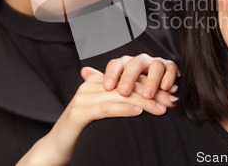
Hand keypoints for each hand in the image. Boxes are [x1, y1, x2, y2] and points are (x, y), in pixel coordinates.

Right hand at [16, 67, 169, 165]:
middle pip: (126, 85)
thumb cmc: (83, 132)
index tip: (170, 92)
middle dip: (152, 93)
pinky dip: (123, 109)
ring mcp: (83, 98)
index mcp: (96, 82)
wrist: (56, 148)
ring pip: (119, 95)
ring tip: (161, 107)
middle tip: (171, 100)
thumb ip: (117, 102)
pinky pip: (105, 108)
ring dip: (144, 101)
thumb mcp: (102, 113)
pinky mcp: (78, 113)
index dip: (151, 85)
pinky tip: (138, 111)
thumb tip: (144, 101)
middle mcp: (89, 86)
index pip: (128, 79)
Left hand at [102, 53, 179, 105]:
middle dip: (129, 78)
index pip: (116, 64)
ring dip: (151, 80)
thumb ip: (102, 79)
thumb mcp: (117, 85)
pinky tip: (166, 88)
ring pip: (154, 66)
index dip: (111, 75)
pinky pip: (171, 68)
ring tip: (147, 95)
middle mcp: (140, 61)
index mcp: (125, 64)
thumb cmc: (132, 89)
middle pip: (134, 64)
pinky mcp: (170, 67)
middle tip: (124, 92)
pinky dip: (169, 77)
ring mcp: (156, 62)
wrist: (154, 91)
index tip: (107, 88)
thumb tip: (83, 71)